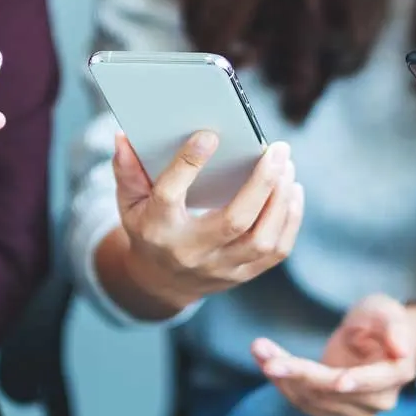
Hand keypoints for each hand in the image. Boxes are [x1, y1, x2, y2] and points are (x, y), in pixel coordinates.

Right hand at [113, 132, 303, 310]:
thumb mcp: (129, 201)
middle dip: (261, 183)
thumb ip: (126, 169)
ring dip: (280, 200)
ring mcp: (220, 268)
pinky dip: (290, 219)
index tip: (209, 135)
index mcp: (157, 228)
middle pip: (234, 221)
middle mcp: (190, 252)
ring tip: (287, 166)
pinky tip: (292, 190)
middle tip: (277, 150)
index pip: (169, 195)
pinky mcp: (242, 275)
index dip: (188, 163)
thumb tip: (123, 136)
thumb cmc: (148, 228)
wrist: (161, 281)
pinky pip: (276, 251)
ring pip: (261, 239)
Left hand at [252, 295, 415, 415]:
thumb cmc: (381, 318)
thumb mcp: (387, 311)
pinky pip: (303, 401)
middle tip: (263, 351)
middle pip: (332, 390)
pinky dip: (281, 381)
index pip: (374, 381)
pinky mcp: (332, 412)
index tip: (339, 379)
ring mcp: (355, 411)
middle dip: (297, 370)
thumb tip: (401, 349)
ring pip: (312, 398)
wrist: (374, 337)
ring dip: (282, 374)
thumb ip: (395, 328)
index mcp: (398, 373)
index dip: (357, 381)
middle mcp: (379, 400)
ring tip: (258, 347)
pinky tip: (264, 359)